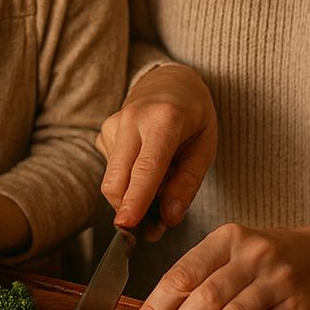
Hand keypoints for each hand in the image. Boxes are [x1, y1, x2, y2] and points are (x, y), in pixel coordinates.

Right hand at [98, 64, 216, 234]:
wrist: (168, 80)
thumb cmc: (193, 113)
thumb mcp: (205, 146)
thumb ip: (187, 183)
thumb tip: (169, 218)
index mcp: (164, 120)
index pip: (146, 166)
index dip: (136, 198)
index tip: (127, 223)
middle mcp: (132, 120)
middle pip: (117, 178)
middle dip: (128, 211)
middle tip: (153, 230)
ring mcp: (113, 125)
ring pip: (114, 180)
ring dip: (133, 197)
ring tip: (161, 185)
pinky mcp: (103, 133)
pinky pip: (113, 172)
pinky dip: (129, 181)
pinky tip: (147, 168)